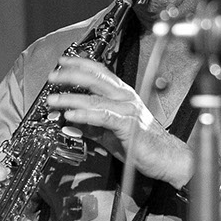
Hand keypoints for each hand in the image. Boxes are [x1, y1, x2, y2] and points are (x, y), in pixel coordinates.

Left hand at [46, 55, 192, 188]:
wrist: (167, 158)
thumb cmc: (143, 145)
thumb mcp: (110, 132)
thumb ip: (90, 125)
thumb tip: (69, 121)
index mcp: (123, 95)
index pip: (100, 73)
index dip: (81, 65)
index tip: (63, 62)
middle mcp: (126, 98)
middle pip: (95, 79)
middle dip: (71, 75)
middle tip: (53, 76)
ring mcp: (128, 110)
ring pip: (95, 99)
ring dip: (71, 98)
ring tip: (54, 100)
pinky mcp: (129, 125)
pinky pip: (103, 117)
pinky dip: (85, 115)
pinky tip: (71, 115)